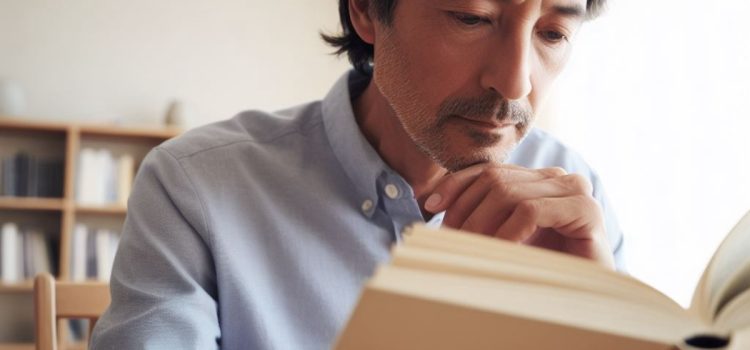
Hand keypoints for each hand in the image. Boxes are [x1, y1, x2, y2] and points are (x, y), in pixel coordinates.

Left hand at [423, 164, 614, 268]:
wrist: (588, 296)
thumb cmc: (543, 268)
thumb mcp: (503, 236)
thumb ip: (481, 215)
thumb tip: (433, 205)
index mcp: (537, 179)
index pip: (488, 170)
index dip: (455, 185)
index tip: (431, 207)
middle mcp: (556, 177)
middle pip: (494, 179)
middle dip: (465, 210)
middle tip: (450, 240)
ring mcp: (574, 189)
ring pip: (508, 193)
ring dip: (482, 226)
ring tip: (473, 251)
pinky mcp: (585, 209)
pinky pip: (530, 211)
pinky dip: (507, 234)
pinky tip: (501, 253)